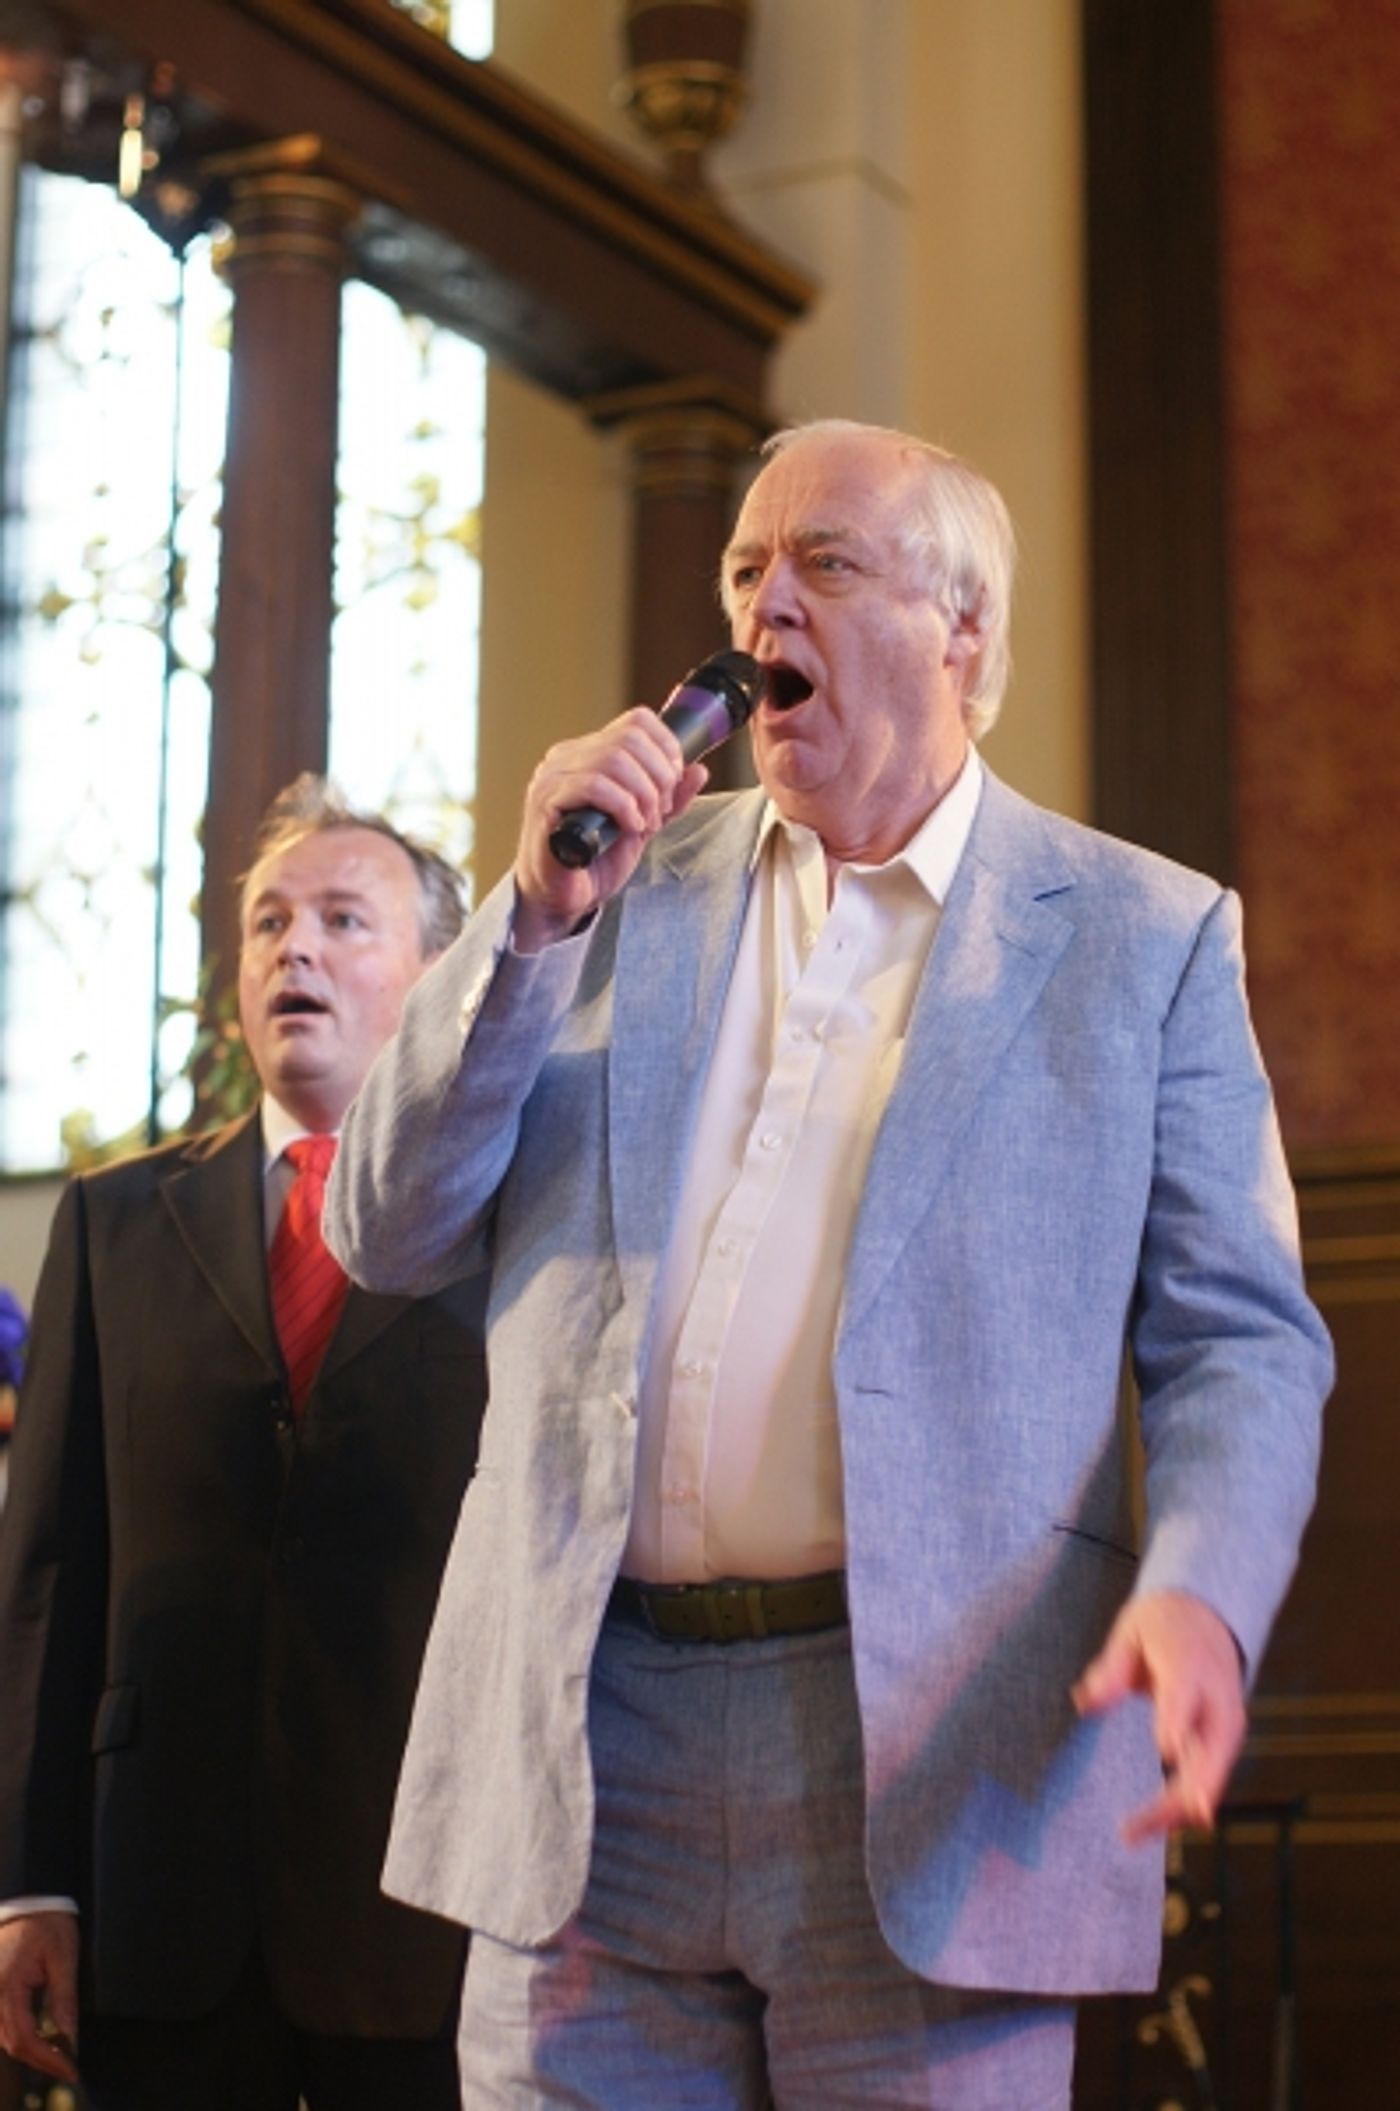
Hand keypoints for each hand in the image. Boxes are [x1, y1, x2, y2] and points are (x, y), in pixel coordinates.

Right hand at [0, 1911, 80, 2081]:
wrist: (29, 1898)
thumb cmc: (47, 1922)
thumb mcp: (63, 1956)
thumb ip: (63, 1997)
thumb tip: (68, 2035)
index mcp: (7, 1987)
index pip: (25, 2038)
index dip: (48, 2059)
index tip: (70, 2069)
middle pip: (11, 2044)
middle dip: (40, 2060)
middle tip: (67, 2066)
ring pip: (3, 2038)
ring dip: (29, 2050)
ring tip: (57, 2055)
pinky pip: (1, 2024)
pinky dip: (19, 2035)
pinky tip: (40, 2038)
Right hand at [512, 708, 708, 950]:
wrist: (560, 900)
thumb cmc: (594, 862)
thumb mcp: (643, 824)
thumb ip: (669, 798)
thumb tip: (698, 770)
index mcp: (588, 753)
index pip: (637, 721)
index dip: (667, 749)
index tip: (673, 784)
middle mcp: (566, 757)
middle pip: (630, 738)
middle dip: (659, 776)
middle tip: (659, 811)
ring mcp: (553, 777)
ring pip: (614, 759)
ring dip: (643, 795)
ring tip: (644, 824)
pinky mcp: (545, 802)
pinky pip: (593, 785)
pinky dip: (623, 806)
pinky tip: (628, 828)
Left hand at [1072, 1589, 1246, 1843]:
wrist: (1208, 1617)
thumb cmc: (1164, 1624)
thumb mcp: (1132, 1629)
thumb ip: (1112, 1667)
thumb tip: (1085, 1701)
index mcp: (1189, 1664)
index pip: (1185, 1696)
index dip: (1177, 1723)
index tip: (1166, 1752)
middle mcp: (1216, 1699)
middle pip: (1210, 1750)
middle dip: (1187, 1790)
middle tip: (1152, 1821)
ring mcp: (1226, 1723)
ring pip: (1210, 1775)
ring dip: (1175, 1809)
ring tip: (1131, 1834)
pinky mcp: (1224, 1741)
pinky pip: (1207, 1778)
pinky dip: (1182, 1805)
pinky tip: (1153, 1826)